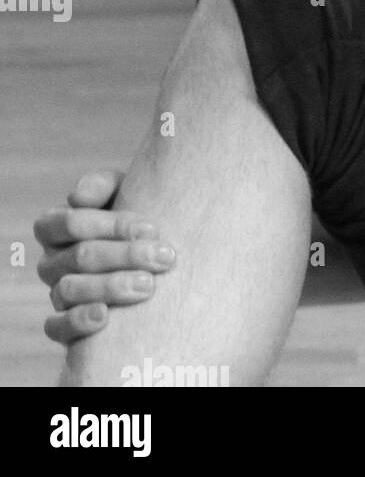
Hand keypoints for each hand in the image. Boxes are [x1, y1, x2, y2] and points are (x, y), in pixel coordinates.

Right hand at [34, 170, 175, 345]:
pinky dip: (77, 322)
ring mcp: (56, 293)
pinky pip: (56, 327)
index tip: (153, 228)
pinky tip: (105, 317)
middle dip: (126, 256)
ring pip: (69, 290)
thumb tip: (77, 197)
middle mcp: (51, 260)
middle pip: (80, 256)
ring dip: (111, 287)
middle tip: (164, 258)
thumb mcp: (123, 190)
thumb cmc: (134, 217)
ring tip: (149, 286)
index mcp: (56, 226)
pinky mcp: (63, 325)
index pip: (72, 222)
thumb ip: (102, 184)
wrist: (150, 251)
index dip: (112, 224)